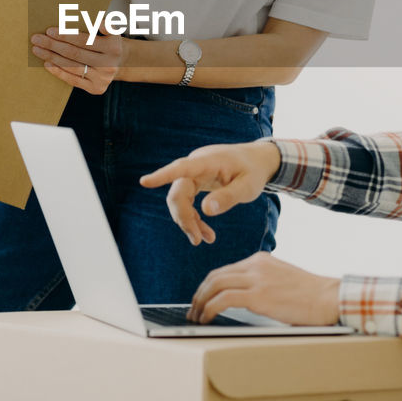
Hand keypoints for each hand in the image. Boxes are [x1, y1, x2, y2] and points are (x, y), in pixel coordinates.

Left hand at [30, 26, 123, 94]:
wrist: (122, 63)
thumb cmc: (109, 43)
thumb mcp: (110, 31)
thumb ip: (103, 25)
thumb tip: (90, 19)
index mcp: (114, 46)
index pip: (84, 40)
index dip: (66, 35)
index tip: (49, 30)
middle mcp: (109, 64)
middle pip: (75, 53)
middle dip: (53, 45)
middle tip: (37, 39)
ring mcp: (103, 78)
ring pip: (72, 66)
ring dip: (52, 57)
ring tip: (37, 50)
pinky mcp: (97, 88)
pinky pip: (73, 80)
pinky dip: (59, 71)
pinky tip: (47, 63)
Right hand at [139, 142, 280, 245]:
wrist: (257, 160)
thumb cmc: (253, 171)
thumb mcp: (248, 187)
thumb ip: (228, 197)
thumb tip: (205, 211)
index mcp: (208, 162)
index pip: (181, 168)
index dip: (162, 175)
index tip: (144, 182)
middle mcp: (196, 165)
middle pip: (178, 192)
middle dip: (184, 218)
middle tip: (197, 240)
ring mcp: (194, 173)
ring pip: (180, 199)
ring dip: (188, 220)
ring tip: (205, 239)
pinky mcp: (195, 180)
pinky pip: (187, 200)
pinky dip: (193, 217)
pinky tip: (204, 232)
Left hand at [188, 252, 340, 325]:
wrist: (328, 298)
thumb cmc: (310, 296)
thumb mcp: (282, 280)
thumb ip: (263, 283)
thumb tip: (244, 300)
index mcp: (260, 260)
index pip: (225, 270)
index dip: (209, 286)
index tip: (202, 300)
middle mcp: (256, 265)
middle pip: (215, 275)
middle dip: (199, 293)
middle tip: (193, 309)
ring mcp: (257, 278)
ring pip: (215, 284)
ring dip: (200, 302)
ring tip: (196, 317)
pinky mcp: (258, 295)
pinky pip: (223, 299)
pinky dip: (210, 309)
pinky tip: (207, 319)